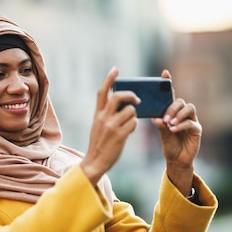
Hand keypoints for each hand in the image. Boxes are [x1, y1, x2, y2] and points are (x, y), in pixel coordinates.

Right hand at [80, 67, 139, 184]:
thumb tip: (122, 104)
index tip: (115, 69)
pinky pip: (134, 123)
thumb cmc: (99, 144)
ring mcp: (112, 126)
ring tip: (130, 124)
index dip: (109, 79)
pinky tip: (130, 131)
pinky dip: (134, 125)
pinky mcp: (120, 135)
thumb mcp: (98, 126)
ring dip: (134, 115)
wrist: (94, 162)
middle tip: (137, 100)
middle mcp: (103, 118)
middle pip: (119, 96)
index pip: (102, 92)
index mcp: (97, 114)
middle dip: (131, 95)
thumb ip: (106, 115)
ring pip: (131, 110)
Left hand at [150, 70, 200, 194]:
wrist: (176, 160)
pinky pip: (191, 123)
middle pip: (180, 101)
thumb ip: (160, 124)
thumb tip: (155, 118)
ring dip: (178, 114)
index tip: (165, 73)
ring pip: (188, 108)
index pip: (170, 95)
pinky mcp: (197, 129)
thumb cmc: (169, 145)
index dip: (168, 83)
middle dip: (171, 108)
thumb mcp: (162, 134)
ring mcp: (191, 120)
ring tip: (170, 124)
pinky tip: (174, 129)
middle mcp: (183, 113)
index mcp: (172, 111)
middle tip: (164, 118)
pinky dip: (182, 125)